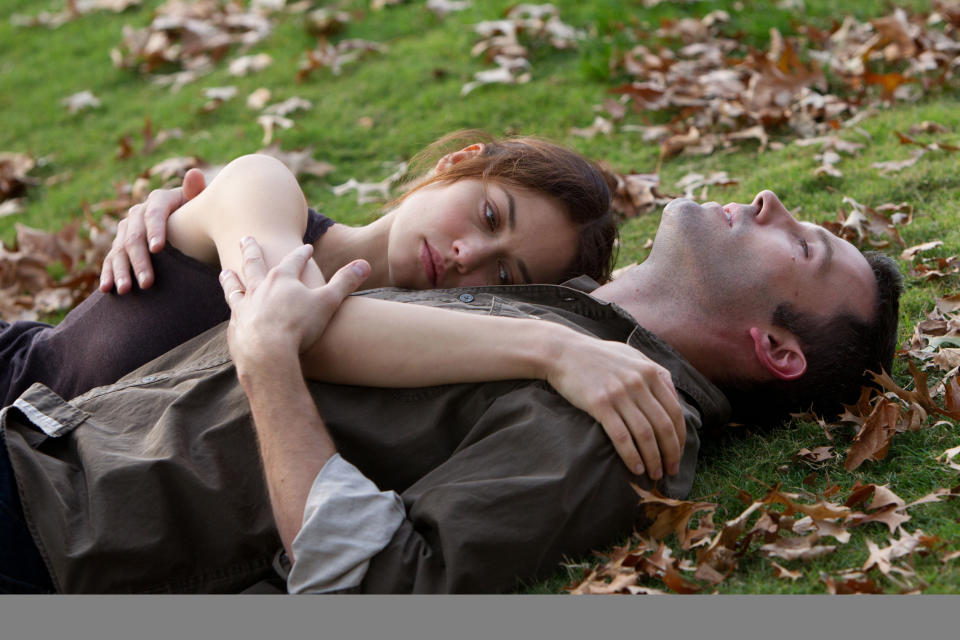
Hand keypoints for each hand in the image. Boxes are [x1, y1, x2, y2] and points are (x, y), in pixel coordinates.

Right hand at [99, 168, 206, 293]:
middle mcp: (138, 213)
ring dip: (122, 270)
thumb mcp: (200, 203)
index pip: (154, 214)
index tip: (158, 249)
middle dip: (140, 260)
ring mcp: (127, 229)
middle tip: (148, 282)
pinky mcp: (120, 245)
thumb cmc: (200, 214)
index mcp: (159, 200)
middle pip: (135, 236)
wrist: (191, 223)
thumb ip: (196, 192)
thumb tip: (194, 173)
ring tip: (127, 289)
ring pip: (120, 250)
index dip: (155, 230)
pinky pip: (111, 259)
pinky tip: (107, 289)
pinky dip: (108, 273)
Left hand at [220, 236, 369, 374]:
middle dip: (252, 250)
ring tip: (225, 272)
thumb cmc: (299, 326)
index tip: (306, 248)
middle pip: (254, 264)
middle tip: (246, 238)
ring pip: (235, 287)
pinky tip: (232, 314)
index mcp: (282, 279)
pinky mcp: (236, 328)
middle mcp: (259, 288)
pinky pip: (232, 315)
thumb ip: (345, 282)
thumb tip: (364, 263)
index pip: (294, 260)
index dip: (302, 254)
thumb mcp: (328, 302)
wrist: (267, 354)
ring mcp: (244, 307)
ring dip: (231, 279)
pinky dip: (233, 311)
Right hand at [546, 334, 684, 480]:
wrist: (563, 352)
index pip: (675, 411)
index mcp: (650, 372)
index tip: (679, 453)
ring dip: (653, 459)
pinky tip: (635, 468)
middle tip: (671, 471)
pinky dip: (632, 456)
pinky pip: (621, 437)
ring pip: (645, 434)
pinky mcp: (599, 404)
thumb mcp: (632, 355)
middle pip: (664, 426)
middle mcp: (638, 383)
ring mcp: (619, 393)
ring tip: (655, 474)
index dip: (680, 437)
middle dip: (671, 453)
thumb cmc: (598, 356)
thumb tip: (674, 397)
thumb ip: (655, 372)